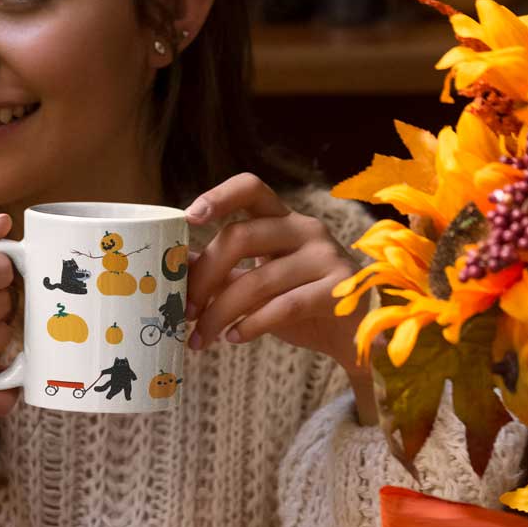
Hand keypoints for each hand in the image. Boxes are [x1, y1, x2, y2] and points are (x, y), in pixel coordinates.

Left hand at [184, 174, 375, 421]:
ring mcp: (325, 258)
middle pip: (241, 236)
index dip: (218, 196)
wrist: (354, 338)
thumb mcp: (257, 282)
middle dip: (205, 276)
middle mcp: (306, 230)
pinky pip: (284, 306)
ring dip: (220, 314)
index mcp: (283, 219)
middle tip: (185, 310)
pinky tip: (234, 338)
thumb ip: (222, 271)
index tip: (188, 217)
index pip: (251, 188)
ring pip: (258, 280)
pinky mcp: (338, 291)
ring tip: (201, 338)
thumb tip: (173, 265)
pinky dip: (251, 325)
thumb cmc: (301, 304)